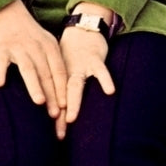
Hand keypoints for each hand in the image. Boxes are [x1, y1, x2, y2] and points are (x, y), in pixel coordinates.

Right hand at [0, 0, 68, 122]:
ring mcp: (19, 47)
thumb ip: (54, 66)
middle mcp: (36, 48)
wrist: (11, 15)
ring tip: (39, 101)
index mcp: (50, 47)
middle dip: (51, 94)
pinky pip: (1, 61)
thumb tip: (64, 95)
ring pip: (28, 69)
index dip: (62, 89)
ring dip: (34, 85)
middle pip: (45, 74)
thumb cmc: (33, 38)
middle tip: (55, 114)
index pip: (59, 71)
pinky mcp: (2, 48)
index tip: (66, 108)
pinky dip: (0, 71)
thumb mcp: (48, 46)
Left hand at [59, 23, 115, 139]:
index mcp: (59, 78)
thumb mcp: (63, 68)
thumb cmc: (72, 53)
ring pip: (76, 86)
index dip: (56, 119)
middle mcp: (67, 74)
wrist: (82, 28)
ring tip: (71, 118)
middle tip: (59, 133)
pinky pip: (101, 70)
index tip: (56, 137)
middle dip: (60, 116)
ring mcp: (81, 67)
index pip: (56, 101)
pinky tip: (110, 91)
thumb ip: (61, 87)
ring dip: (72, 102)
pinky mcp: (95, 59)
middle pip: (62, 97)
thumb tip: (56, 111)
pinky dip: (105, 80)